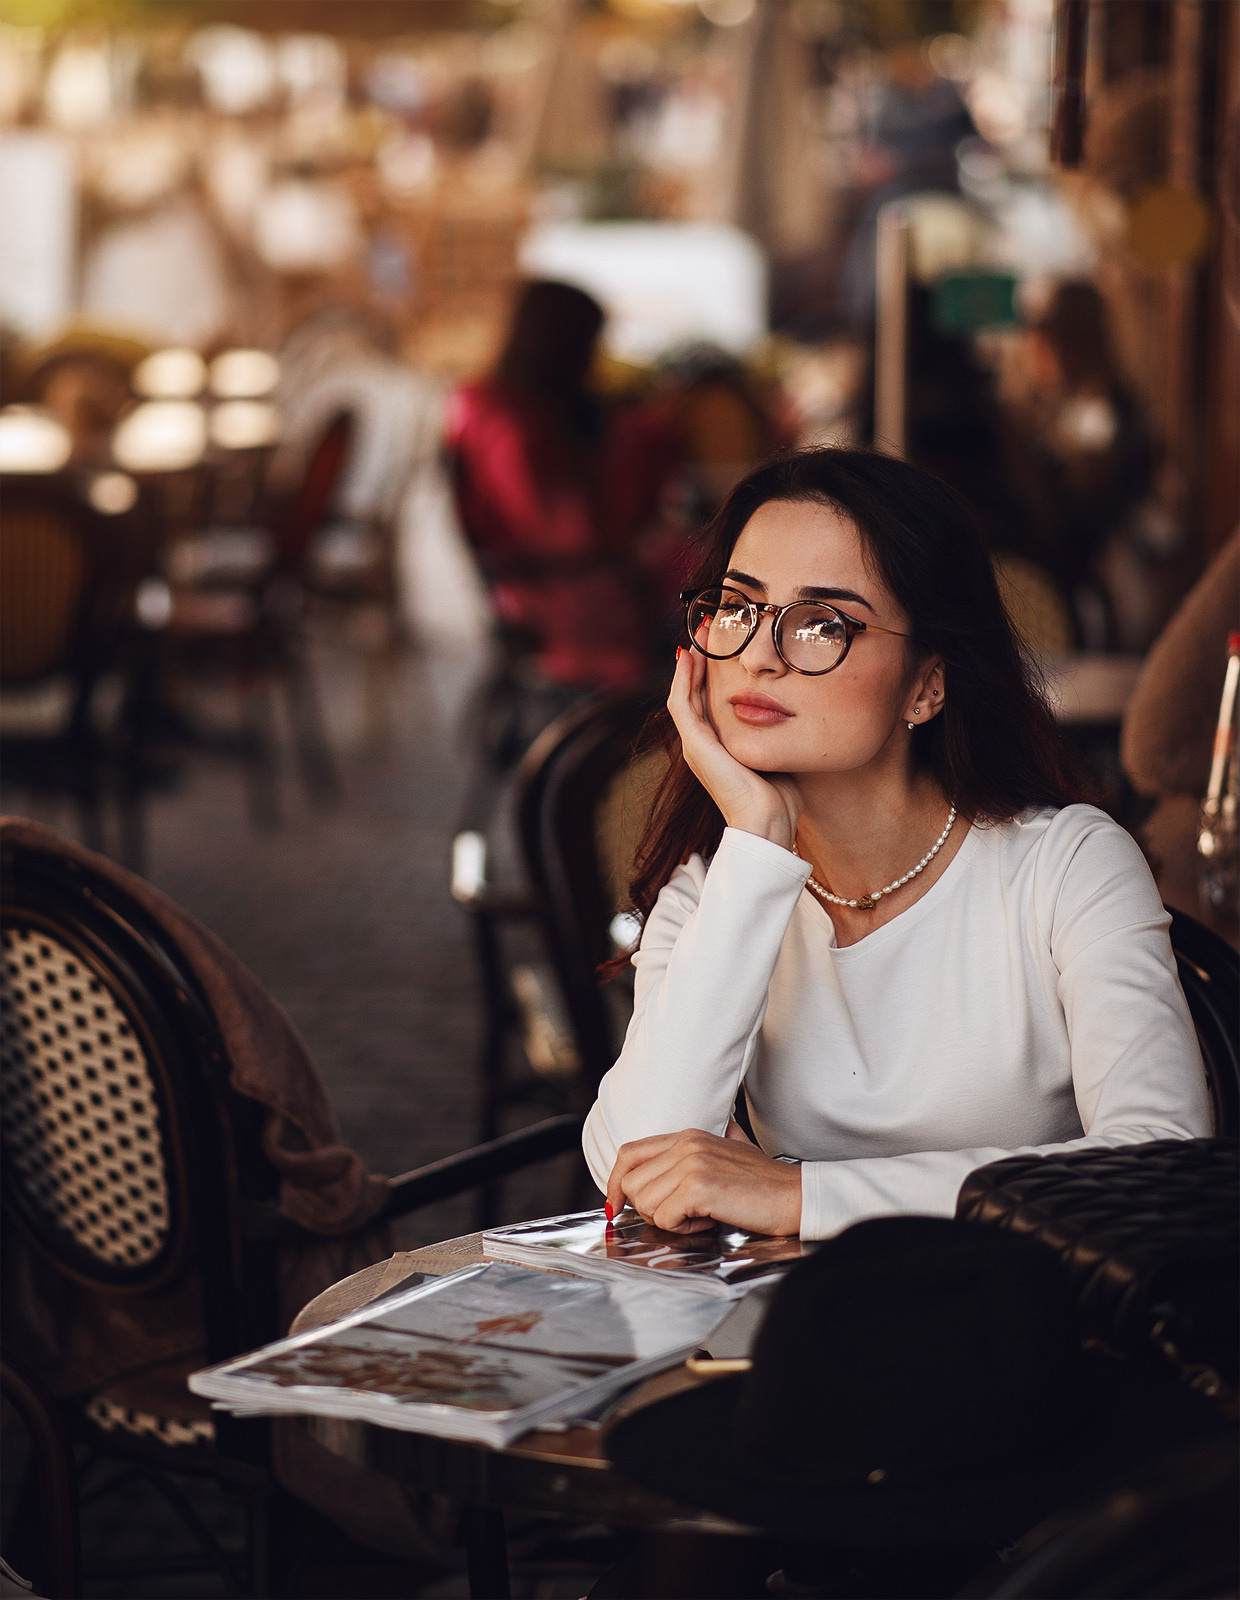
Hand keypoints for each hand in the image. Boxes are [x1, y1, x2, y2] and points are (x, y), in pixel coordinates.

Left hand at [606, 1127, 801, 1236]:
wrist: (794, 1195)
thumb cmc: (764, 1182)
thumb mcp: (727, 1151)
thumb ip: (700, 1148)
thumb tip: (671, 1160)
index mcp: (686, 1135)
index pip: (629, 1153)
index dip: (614, 1182)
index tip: (616, 1205)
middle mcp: (685, 1144)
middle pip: (630, 1183)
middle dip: (649, 1208)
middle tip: (682, 1213)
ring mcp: (691, 1164)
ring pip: (644, 1202)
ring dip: (669, 1219)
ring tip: (700, 1214)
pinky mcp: (699, 1187)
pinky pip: (664, 1218)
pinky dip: (683, 1227)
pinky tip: (708, 1220)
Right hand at [668, 645, 801, 849]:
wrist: (767, 823)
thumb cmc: (779, 796)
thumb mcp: (777, 751)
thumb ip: (776, 731)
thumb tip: (794, 710)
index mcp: (719, 745)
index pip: (709, 699)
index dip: (712, 671)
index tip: (723, 641)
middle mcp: (702, 744)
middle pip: (694, 691)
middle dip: (699, 659)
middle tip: (707, 627)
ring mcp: (695, 745)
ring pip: (684, 693)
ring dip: (688, 663)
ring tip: (697, 634)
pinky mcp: (694, 746)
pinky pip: (681, 704)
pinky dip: (682, 679)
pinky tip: (689, 656)